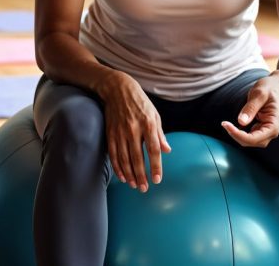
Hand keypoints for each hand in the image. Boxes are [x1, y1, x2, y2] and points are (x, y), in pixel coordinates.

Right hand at [96, 72, 170, 192]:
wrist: (118, 89)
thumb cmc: (140, 102)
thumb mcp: (155, 115)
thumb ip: (160, 134)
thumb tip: (167, 150)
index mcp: (148, 124)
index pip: (153, 150)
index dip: (155, 166)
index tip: (157, 180)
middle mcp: (133, 129)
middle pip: (137, 157)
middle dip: (141, 175)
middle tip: (144, 188)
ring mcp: (120, 131)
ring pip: (124, 158)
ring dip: (129, 174)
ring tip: (134, 185)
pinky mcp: (110, 133)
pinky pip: (113, 153)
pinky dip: (117, 166)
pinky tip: (122, 176)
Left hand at [221, 73, 278, 147]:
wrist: (275, 88)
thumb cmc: (268, 89)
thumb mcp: (259, 94)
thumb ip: (251, 108)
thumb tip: (241, 122)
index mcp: (273, 125)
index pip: (256, 138)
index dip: (239, 135)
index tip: (226, 124)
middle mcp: (270, 131)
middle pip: (252, 142)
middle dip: (237, 136)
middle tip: (225, 124)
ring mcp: (265, 131)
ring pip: (249, 141)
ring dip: (237, 135)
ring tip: (227, 124)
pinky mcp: (259, 129)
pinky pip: (248, 136)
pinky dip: (238, 133)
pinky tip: (231, 125)